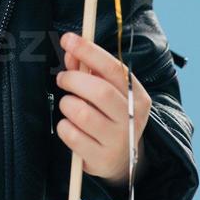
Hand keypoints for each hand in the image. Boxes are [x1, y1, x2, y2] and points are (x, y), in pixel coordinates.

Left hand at [55, 31, 151, 185]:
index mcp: (136, 95)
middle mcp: (132, 118)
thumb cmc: (108, 116)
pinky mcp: (101, 159)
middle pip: (99, 90)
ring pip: (82, 113)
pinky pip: (71, 135)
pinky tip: (70, 126)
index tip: (67, 39)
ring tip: (69, 105)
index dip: (88, 51)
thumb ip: (86, 69)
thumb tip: (71, 50)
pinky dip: (64, 126)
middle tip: (62, 79)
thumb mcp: (105, 90)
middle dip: (73, 79)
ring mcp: (118, 140)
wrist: (121, 160)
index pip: (113, 67)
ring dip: (67, 104)